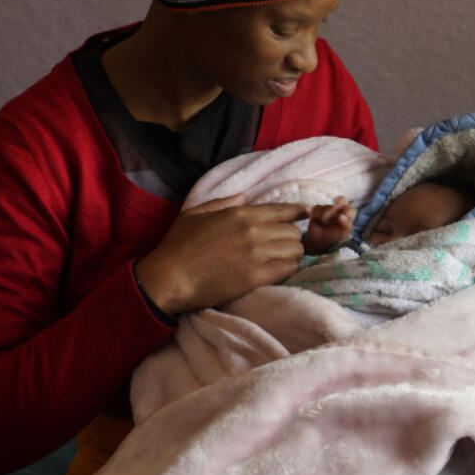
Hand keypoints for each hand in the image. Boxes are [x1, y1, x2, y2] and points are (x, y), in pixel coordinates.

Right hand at [135, 194, 308, 313]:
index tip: (305, 217)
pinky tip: (277, 272)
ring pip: (295, 249)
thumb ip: (221, 202)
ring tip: (281, 260)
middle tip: (283, 247)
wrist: (169, 277)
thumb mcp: (195, 213)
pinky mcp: (256, 277)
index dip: (298, 213)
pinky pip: (288, 269)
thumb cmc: (177, 245)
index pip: (284, 210)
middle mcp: (253, 230)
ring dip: (292, 255)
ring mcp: (256, 253)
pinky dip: (288, 270)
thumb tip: (243, 197)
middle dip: (292, 238)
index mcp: (240, 213)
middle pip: (294, 231)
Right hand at [301, 196, 354, 254]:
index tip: (340, 218)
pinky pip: (317, 208)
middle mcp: (339, 210)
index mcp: (347, 215)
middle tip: (331, 213)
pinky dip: (316, 215)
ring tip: (323, 224)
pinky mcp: (318, 209)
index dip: (346, 212)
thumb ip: (346, 225)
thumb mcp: (343, 234)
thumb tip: (341, 216)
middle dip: (337, 206)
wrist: (319, 242)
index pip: (350, 209)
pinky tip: (316, 220)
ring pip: (327, 207)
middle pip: (341, 199)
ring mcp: (328, 208)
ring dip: (324, 217)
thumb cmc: (333, 237)